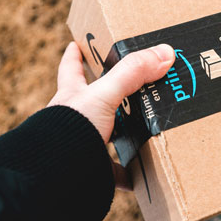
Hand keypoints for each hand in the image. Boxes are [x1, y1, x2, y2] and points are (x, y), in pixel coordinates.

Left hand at [48, 41, 174, 188]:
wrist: (56, 176)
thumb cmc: (70, 129)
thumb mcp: (104, 94)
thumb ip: (132, 72)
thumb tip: (164, 52)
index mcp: (73, 96)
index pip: (71, 69)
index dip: (74, 55)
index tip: (76, 45)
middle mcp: (75, 120)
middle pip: (92, 103)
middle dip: (109, 97)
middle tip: (131, 89)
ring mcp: (82, 145)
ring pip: (105, 136)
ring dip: (123, 136)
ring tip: (145, 131)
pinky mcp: (90, 170)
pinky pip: (113, 172)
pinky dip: (128, 175)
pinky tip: (142, 176)